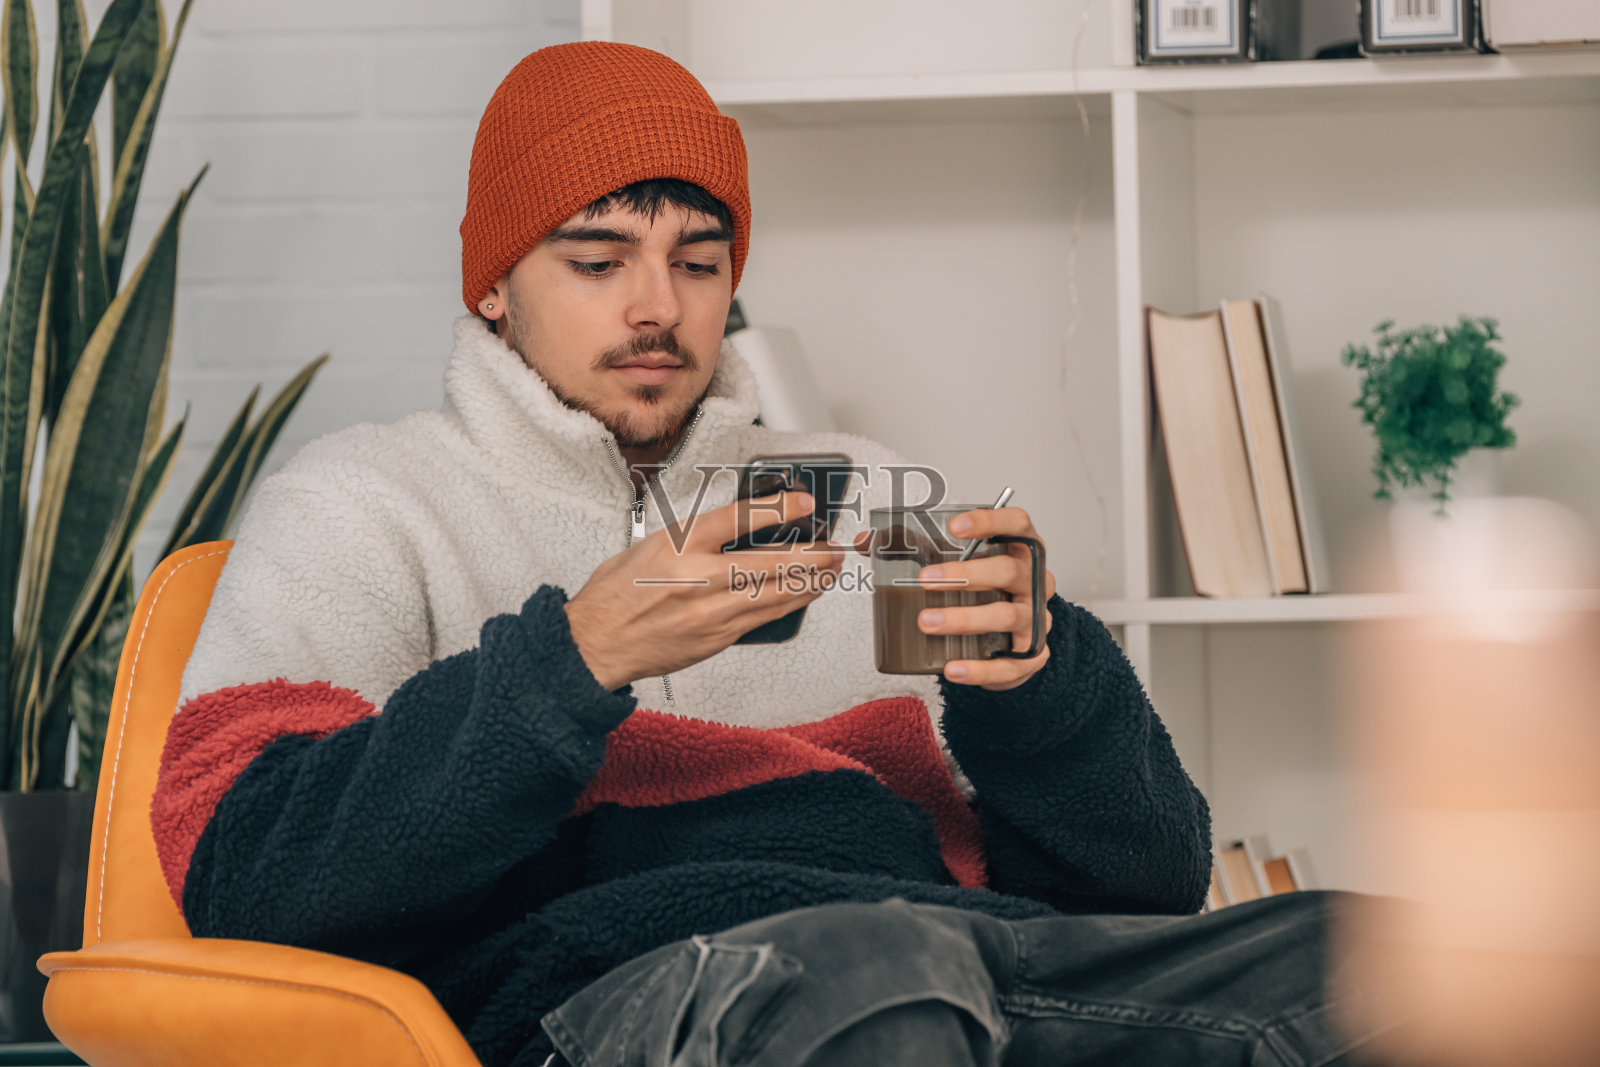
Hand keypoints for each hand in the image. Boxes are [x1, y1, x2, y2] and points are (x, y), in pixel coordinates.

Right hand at [563, 491, 842, 690]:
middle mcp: (699, 578)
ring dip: (810, 580)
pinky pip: (764, 618)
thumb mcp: (649, 543)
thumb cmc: (617, 594)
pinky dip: (790, 603)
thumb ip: (692, 535)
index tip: (804, 503)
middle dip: (811, 554)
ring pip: (776, 594)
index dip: (778, 509)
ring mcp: (711, 612)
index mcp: (678, 545)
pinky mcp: (717, 638)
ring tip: (831, 568)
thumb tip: (735, 525)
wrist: (597, 644)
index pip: (739, 518)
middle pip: (770, 562)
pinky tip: (805, 594)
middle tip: (834, 545)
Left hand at [919, 505, 1056, 690]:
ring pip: (1006, 615)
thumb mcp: (957, 564)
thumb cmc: (982, 593)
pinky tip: (952, 668)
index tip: (953, 528)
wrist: (1006, 641)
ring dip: (964, 619)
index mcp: (1020, 550)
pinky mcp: (1032, 656)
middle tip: (925, 581)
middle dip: (965, 575)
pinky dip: (979, 669)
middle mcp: (1036, 581)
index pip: (1017, 523)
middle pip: (1009, 570)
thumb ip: (914, 547)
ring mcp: (1036, 619)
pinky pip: (1010, 664)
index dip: (989, 521)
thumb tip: (867, 542)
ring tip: (926, 622)